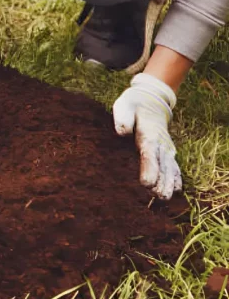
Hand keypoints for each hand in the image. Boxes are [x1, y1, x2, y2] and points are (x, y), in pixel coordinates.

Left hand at [113, 73, 180, 199]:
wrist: (151, 100)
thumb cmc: (132, 105)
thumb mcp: (124, 106)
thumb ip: (123, 119)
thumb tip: (122, 132)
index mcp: (148, 133)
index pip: (149, 153)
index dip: (149, 169)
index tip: (146, 183)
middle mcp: (160, 142)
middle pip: (162, 164)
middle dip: (161, 181)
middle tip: (158, 197)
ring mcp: (166, 147)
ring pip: (170, 167)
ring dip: (169, 183)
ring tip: (165, 198)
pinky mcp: (167, 151)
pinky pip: (174, 166)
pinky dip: (175, 178)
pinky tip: (175, 191)